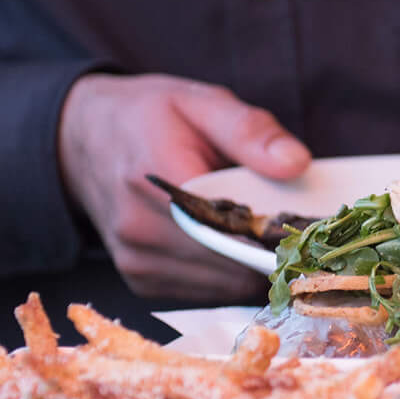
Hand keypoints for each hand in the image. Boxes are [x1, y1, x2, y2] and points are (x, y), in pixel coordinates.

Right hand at [58, 73, 309, 298]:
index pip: (230, 233)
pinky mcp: (141, 283)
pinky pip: (205, 295)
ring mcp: (138, 263)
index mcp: (154, 183)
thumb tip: (296, 163)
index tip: (315, 236)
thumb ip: (249, 131)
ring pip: (223, 290)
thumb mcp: (200, 103)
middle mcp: (140, 233)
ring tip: (274, 240)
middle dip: (274, 257)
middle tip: (308, 238)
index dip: (278, 241)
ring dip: (254, 271)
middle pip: (231, 269)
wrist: (83, 137)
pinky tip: (239, 249)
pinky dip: (231, 278)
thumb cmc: (149, 117)